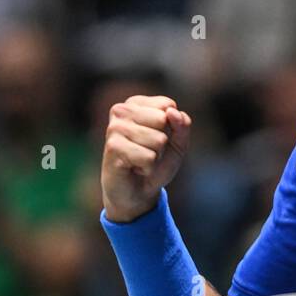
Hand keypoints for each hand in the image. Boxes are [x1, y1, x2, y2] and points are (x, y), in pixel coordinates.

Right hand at [101, 95, 192, 222]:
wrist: (137, 192)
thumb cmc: (156, 164)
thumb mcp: (178, 144)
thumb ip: (182, 126)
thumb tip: (172, 112)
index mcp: (136, 103)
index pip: (168, 105)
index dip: (171, 128)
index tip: (157, 139)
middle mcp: (121, 110)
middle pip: (163, 119)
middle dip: (163, 142)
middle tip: (148, 151)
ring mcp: (115, 127)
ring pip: (158, 139)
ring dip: (155, 156)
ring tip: (140, 160)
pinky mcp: (113, 146)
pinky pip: (148, 156)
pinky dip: (148, 167)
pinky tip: (134, 168)